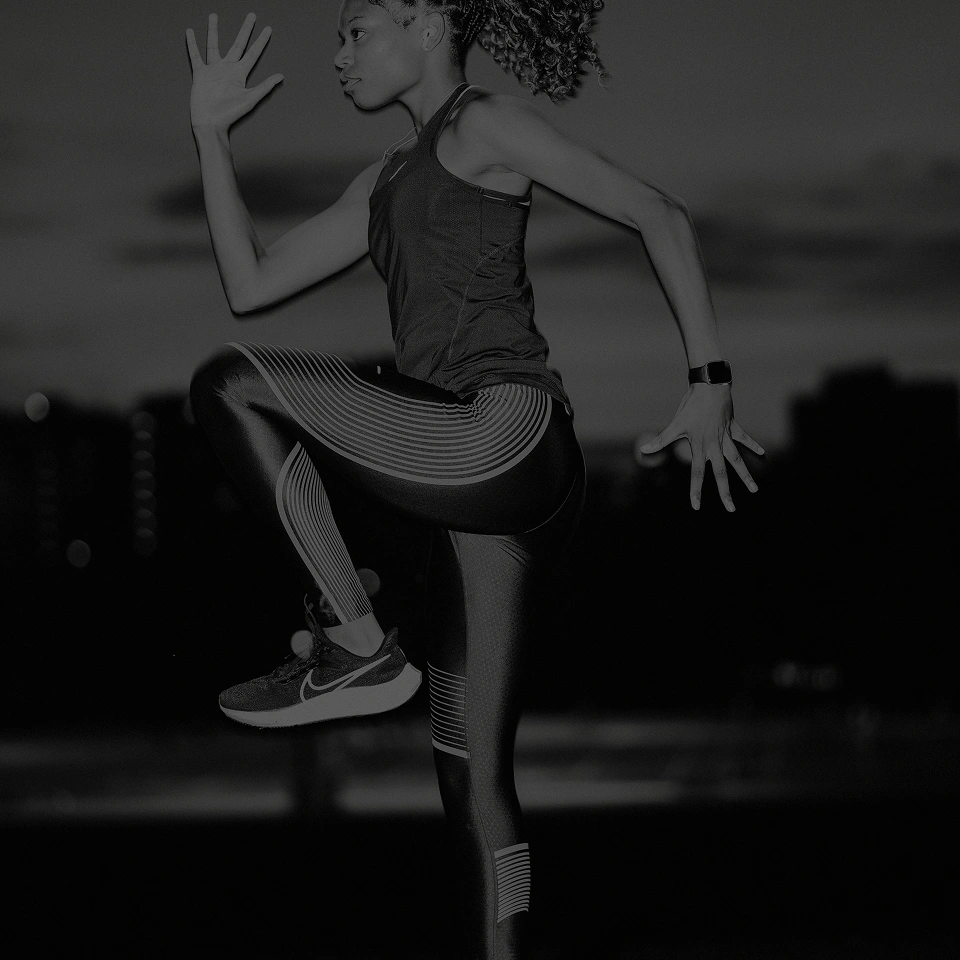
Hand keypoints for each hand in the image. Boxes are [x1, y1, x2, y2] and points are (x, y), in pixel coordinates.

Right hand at [186, 13, 282, 130]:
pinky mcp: (200, 73)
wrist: (211, 123)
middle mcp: (228, 69)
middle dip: (245, 30)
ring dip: (214, 30)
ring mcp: (214, 70)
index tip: (268, 29)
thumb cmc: (230, 114)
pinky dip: (192, 44)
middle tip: (251, 15)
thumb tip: (281, 76)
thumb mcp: (251, 99)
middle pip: (238, 44)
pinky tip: (191, 32)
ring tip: (214, 15)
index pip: (253, 54)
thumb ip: (265, 86)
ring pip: (213, 45)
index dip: (261, 41)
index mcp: (240, 74)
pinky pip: (196, 55)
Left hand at [638, 383, 764, 511]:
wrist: (709, 386)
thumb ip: (661, 440)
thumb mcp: (675, 424)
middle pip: (721, 474)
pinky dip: (753, 446)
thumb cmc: (690, 406)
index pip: (696, 474)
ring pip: (737, 460)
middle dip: (726, 492)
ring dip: (745, 475)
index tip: (696, 506)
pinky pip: (744, 439)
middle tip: (731, 509)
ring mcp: (726, 437)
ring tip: (754, 490)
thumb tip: (643, 450)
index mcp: (700, 447)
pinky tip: (762, 454)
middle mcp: (715, 445)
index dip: (695, 490)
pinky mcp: (733, 427)